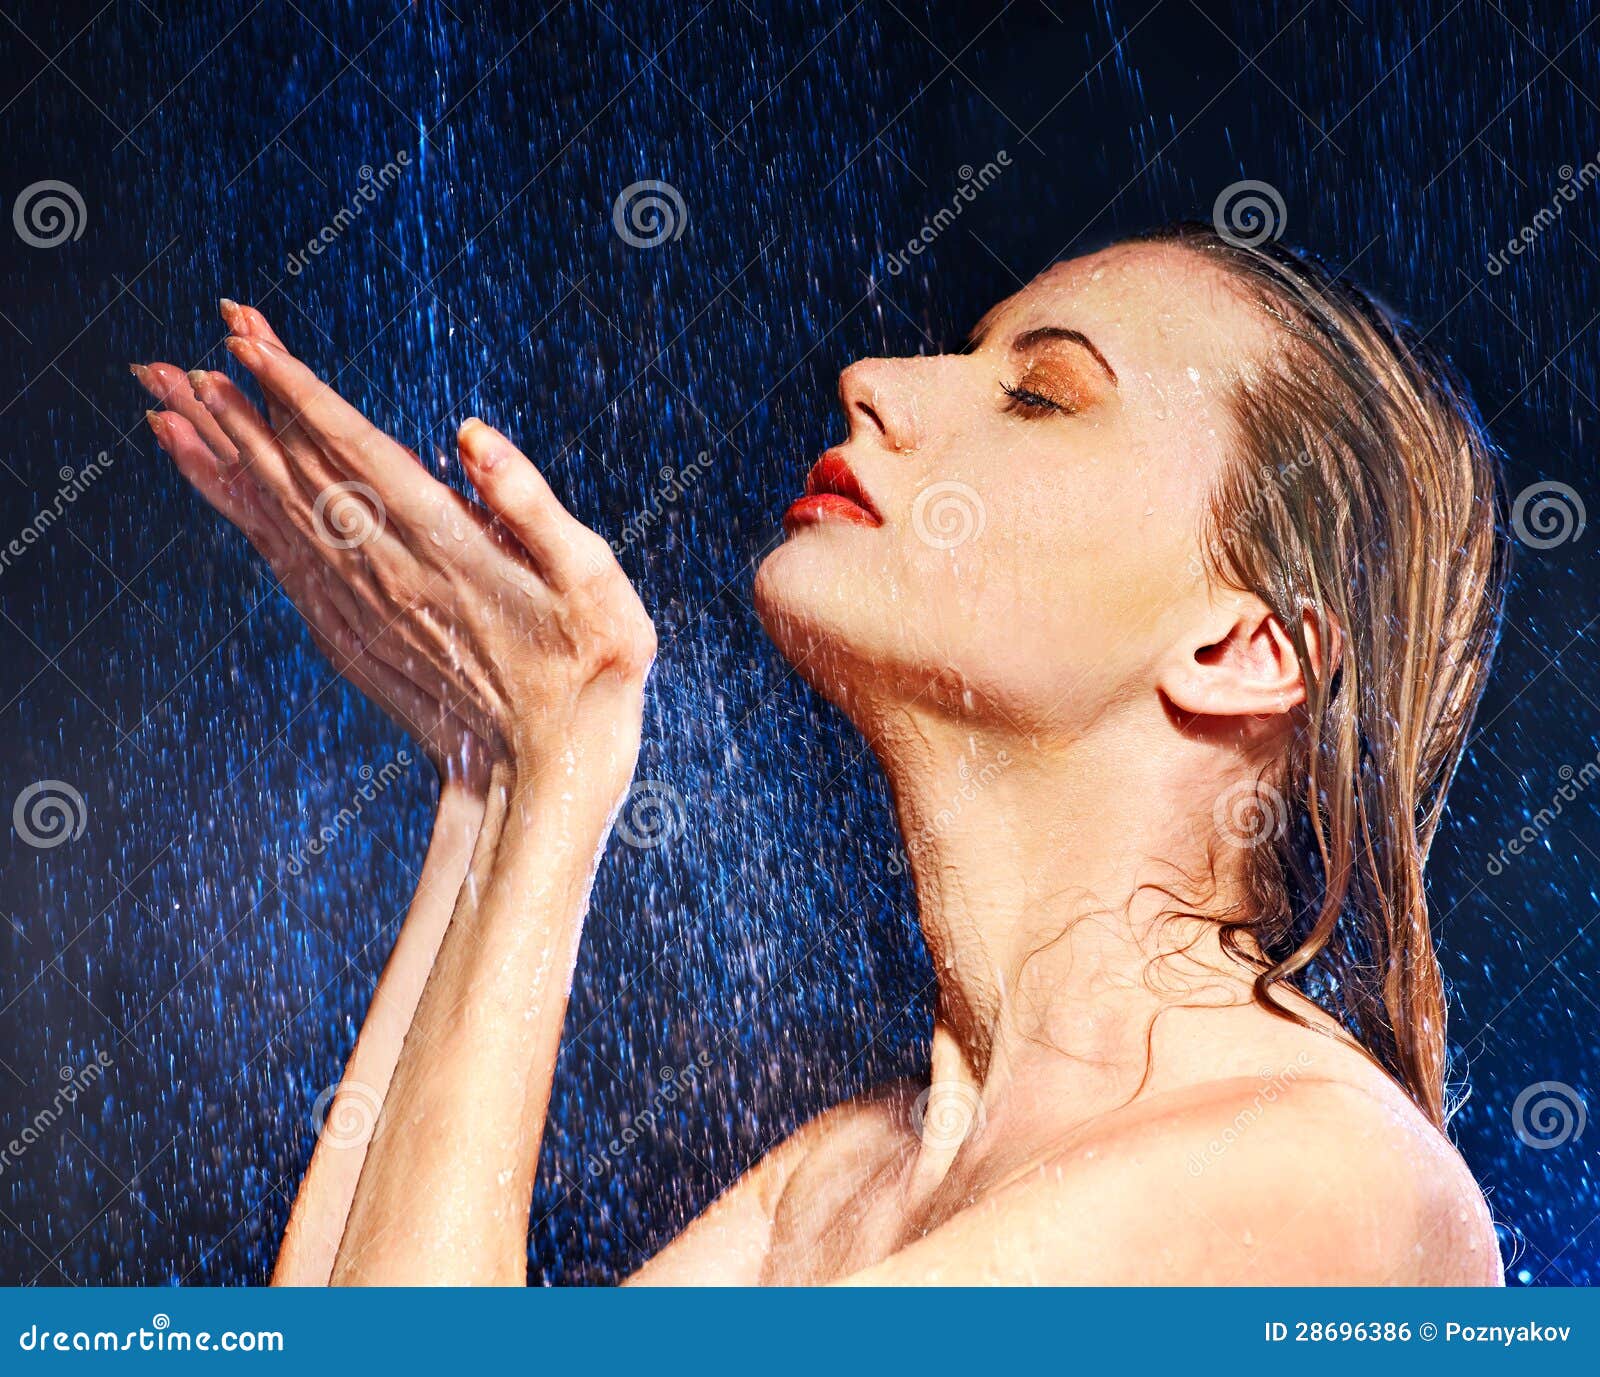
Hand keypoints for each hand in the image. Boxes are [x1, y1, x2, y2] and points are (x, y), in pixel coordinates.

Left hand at [138, 301, 655, 796]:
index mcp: (447, 547)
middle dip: (239, 403)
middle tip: (184, 348)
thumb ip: (532, 504)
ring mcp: (362, 607)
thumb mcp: (596, 586)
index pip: (354, 453)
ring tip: (167, 396)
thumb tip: (471, 433)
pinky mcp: (352, 635)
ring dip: (220, 450)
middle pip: (296, 471)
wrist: (546, 776)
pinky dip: (238, 510)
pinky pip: (279, 559)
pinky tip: (214, 478)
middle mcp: (388, 573)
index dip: (297, 393)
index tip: (244, 340)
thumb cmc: (591, 676)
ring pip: (274, 511)